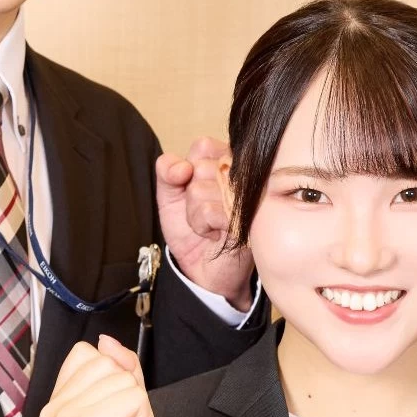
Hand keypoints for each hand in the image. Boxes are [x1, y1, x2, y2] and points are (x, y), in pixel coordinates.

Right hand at [37, 336, 161, 416]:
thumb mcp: (125, 403)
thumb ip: (119, 368)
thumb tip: (106, 341)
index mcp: (54, 403)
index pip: (86, 354)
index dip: (111, 378)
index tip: (111, 414)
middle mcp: (52, 410)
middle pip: (105, 362)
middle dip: (126, 392)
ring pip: (121, 378)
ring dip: (134, 406)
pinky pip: (132, 395)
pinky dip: (139, 416)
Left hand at [155, 137, 254, 310]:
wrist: (203, 270)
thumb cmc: (192, 230)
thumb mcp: (171, 196)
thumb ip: (167, 171)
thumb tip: (181, 166)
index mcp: (229, 163)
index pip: (203, 145)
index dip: (189, 169)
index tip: (194, 188)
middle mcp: (244, 176)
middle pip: (201, 166)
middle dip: (190, 195)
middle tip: (203, 212)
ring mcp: (248, 198)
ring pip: (200, 190)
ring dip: (194, 215)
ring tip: (209, 226)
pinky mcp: (247, 220)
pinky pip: (208, 211)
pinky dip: (202, 226)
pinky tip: (215, 234)